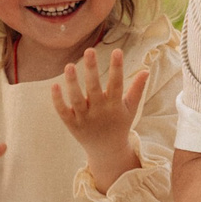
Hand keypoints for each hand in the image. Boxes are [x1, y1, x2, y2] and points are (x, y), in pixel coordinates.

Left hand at [51, 47, 148, 166]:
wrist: (107, 151)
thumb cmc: (119, 124)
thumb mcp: (130, 108)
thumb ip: (137, 89)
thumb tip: (146, 70)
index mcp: (114, 106)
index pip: (116, 84)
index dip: (117, 68)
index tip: (117, 51)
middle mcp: (99, 112)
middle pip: (94, 89)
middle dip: (92, 70)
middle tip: (89, 50)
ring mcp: (84, 119)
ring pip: (76, 100)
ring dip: (72, 83)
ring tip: (69, 65)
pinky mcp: (72, 125)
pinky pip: (63, 112)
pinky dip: (58, 100)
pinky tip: (55, 85)